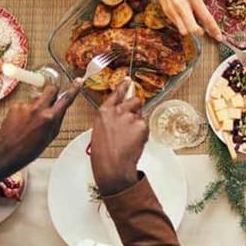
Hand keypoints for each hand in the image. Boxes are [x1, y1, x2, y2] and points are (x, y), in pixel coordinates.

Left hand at [0, 82, 80, 180]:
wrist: (9, 152)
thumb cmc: (30, 148)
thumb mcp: (51, 135)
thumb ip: (57, 119)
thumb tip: (61, 108)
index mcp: (51, 118)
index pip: (66, 99)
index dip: (74, 89)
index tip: (78, 81)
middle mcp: (39, 109)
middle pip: (51, 89)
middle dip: (52, 92)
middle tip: (50, 98)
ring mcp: (26, 106)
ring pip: (36, 98)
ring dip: (36, 105)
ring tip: (30, 120)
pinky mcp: (15, 106)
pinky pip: (24, 104)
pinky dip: (23, 111)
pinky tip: (21, 121)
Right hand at [90, 79, 148, 195]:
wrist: (112, 166)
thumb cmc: (103, 153)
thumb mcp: (100, 131)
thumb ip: (110, 119)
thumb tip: (119, 117)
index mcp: (104, 112)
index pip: (116, 93)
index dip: (124, 86)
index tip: (128, 80)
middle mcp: (117, 111)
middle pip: (134, 100)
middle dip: (136, 108)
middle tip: (132, 120)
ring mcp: (130, 117)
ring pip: (141, 114)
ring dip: (138, 123)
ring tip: (129, 137)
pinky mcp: (141, 125)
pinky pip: (145, 125)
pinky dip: (142, 133)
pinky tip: (134, 142)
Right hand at [156, 0, 222, 39]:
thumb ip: (199, 4)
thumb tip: (204, 18)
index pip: (206, 18)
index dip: (214, 29)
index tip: (219, 37)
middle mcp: (182, 6)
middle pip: (193, 29)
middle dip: (199, 33)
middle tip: (203, 31)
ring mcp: (173, 10)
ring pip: (183, 30)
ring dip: (189, 30)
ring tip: (192, 24)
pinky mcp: (166, 12)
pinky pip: (176, 24)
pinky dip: (182, 24)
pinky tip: (183, 17)